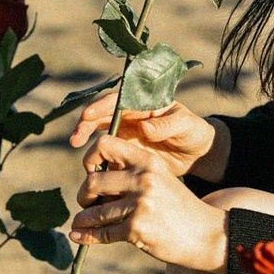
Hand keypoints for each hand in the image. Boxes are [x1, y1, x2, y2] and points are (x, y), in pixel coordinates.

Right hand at [68, 94, 220, 177]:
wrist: (197, 154)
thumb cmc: (193, 132)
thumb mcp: (185, 125)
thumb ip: (166, 125)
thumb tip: (145, 128)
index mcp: (143, 104)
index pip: (117, 101)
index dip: (101, 107)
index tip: (88, 116)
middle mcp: (130, 117)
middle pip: (101, 116)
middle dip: (86, 125)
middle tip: (76, 138)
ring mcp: (126, 135)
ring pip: (100, 135)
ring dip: (87, 143)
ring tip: (82, 155)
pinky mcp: (126, 153)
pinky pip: (108, 155)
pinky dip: (99, 161)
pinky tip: (94, 172)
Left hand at [69, 133, 227, 271]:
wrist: (206, 235)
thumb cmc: (178, 208)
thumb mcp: (160, 179)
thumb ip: (131, 174)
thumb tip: (92, 181)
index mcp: (148, 162)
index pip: (105, 145)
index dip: (90, 158)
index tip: (91, 173)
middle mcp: (143, 179)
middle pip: (92, 181)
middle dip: (83, 195)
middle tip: (86, 203)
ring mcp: (140, 204)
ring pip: (95, 211)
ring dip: (83, 219)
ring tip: (80, 223)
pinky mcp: (137, 229)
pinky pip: (103, 233)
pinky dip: (87, 236)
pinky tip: (79, 237)